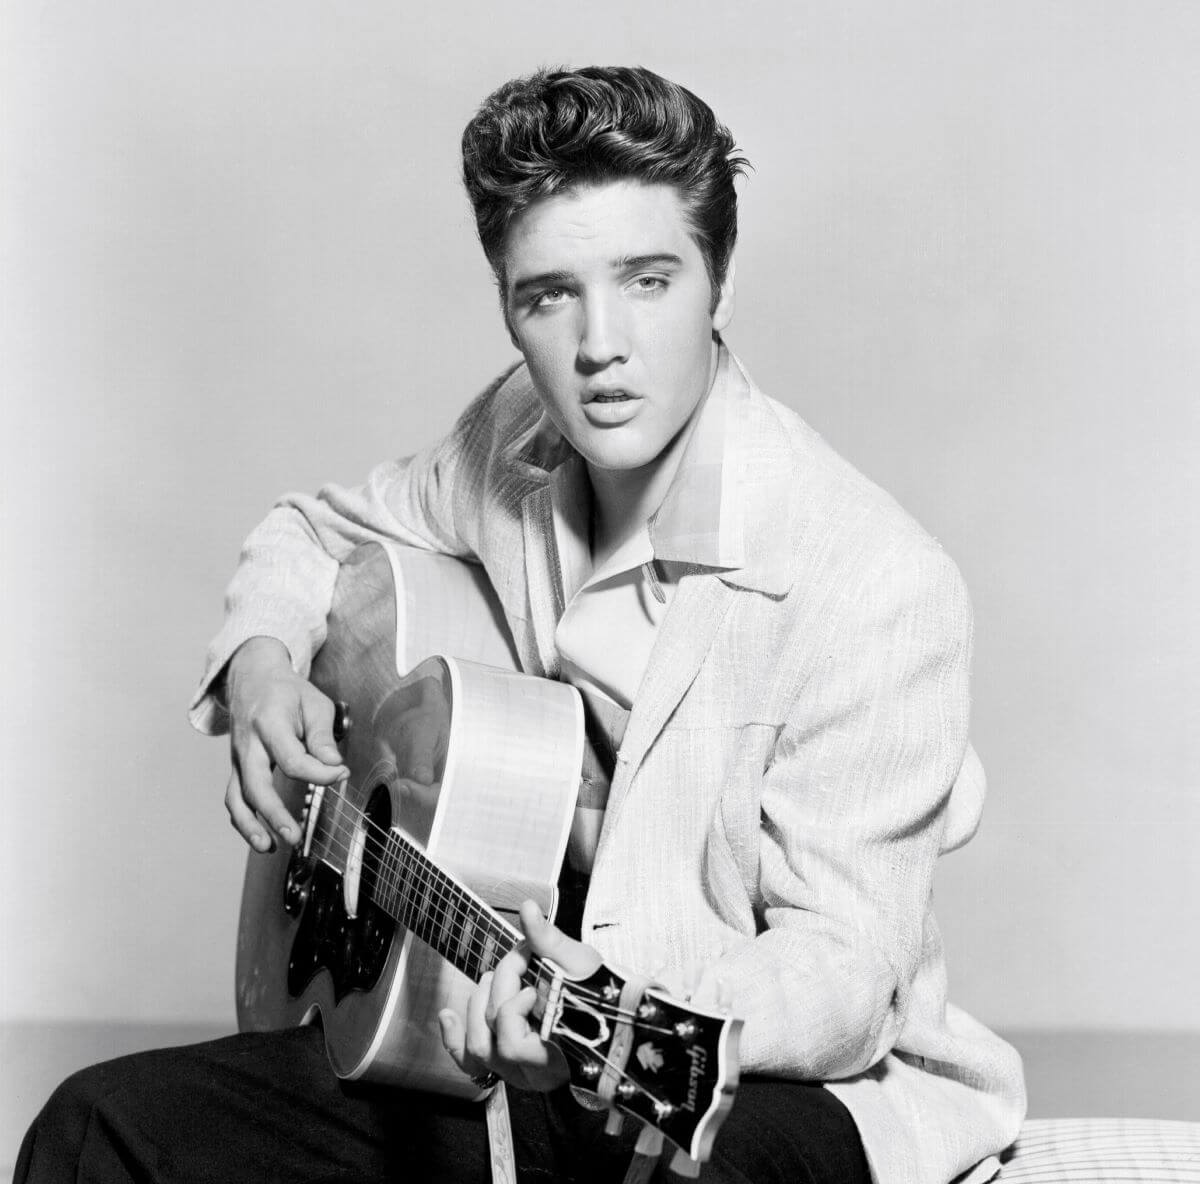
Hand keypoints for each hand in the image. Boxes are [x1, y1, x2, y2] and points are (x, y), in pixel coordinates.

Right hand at [221, 636, 346, 850]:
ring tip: (269, 847)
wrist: (253, 678)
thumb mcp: (314, 703)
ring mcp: (237, 759)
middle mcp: (248, 744)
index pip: (292, 759)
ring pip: (237, 798)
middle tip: (294, 836)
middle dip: (274, 814)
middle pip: (256, 785)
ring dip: (251, 826)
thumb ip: (322, 736)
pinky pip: (234, 799)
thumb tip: (333, 765)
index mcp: (269, 723)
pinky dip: (244, 821)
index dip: (319, 772)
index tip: (341, 772)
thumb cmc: (288, 692)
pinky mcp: (236, 769)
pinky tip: (261, 839)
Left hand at [438, 901, 601, 1092]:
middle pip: (492, 1030)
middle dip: (498, 987)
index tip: (527, 955)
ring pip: (477, 1049)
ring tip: (490, 980)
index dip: (510, 983)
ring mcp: (517, 1073)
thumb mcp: (580, 965)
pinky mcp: (509, 1068)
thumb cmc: (602, 997)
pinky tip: (447, 1015)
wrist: (617, 1025)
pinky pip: (472, 1063)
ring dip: (475, 1007)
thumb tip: (527, 907)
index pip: (509, 1025)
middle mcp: (530, 1070)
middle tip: (517, 962)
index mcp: (551, 1051)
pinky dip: (455, 1039)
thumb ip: (548, 940)